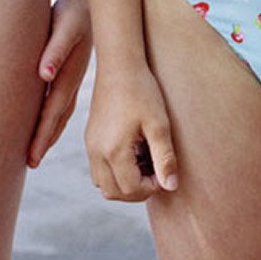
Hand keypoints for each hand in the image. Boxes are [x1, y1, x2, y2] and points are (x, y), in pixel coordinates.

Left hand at [28, 0, 91, 166]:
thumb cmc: (72, 9)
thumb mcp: (65, 24)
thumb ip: (54, 49)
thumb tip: (43, 75)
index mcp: (68, 72)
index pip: (52, 110)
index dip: (41, 133)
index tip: (32, 156)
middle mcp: (70, 79)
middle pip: (56, 116)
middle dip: (43, 140)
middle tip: (31, 163)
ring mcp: (71, 77)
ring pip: (59, 111)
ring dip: (48, 132)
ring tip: (37, 153)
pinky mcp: (69, 72)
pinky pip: (60, 101)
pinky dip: (53, 117)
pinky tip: (47, 125)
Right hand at [83, 66, 177, 200]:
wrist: (119, 66)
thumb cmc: (142, 92)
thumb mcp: (159, 124)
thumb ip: (165, 158)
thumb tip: (171, 186)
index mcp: (114, 150)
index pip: (131, 190)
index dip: (152, 188)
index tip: (164, 172)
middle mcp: (97, 152)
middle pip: (114, 193)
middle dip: (137, 190)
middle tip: (155, 172)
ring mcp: (90, 146)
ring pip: (103, 185)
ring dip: (124, 184)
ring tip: (143, 162)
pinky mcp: (89, 139)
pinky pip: (98, 170)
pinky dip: (114, 172)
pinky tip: (132, 153)